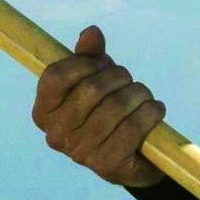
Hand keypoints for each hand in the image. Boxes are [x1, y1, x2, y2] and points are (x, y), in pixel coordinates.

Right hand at [32, 27, 165, 188]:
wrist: (131, 157)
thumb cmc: (107, 110)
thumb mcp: (95, 79)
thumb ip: (90, 56)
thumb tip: (92, 33)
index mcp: (44, 111)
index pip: (56, 76)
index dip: (83, 63)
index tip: (101, 65)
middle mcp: (56, 134)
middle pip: (91, 89)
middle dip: (119, 77)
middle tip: (130, 81)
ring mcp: (79, 153)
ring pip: (115, 107)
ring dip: (138, 94)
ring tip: (145, 96)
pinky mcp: (106, 166)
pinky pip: (132, 129)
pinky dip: (150, 113)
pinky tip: (155, 110)